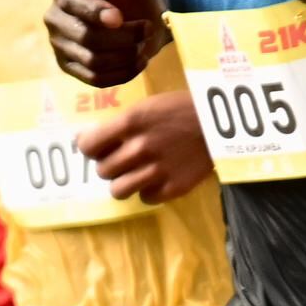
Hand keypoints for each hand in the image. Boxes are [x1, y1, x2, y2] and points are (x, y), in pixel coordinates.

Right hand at [48, 0, 168, 88]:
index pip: (71, 3)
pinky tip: (139, 62)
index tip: (120, 18)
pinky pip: (95, 79)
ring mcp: (60, 45)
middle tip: (147, 29)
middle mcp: (54, 18)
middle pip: (85, 36)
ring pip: (93, 60)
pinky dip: (123, 73)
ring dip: (126, 55)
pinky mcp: (71, 68)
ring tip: (144, 45)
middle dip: (122, 36)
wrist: (143, 17)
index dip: (95, 12)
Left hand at [76, 86, 214, 204]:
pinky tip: (157, 179)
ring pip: (118, 190)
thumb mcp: (146, 106)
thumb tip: (85, 141)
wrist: (219, 123)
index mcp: (130, 122)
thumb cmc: (180, 109)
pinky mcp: (173, 187)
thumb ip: (119, 124)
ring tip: (135, 174)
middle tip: (121, 159)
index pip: (87, 146)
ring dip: (124, 182)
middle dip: (109, 165)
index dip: (89, 148)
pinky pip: (145, 198)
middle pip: (103, 170)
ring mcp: (156, 170)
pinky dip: (148, 191)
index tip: (97, 148)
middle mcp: (139, 148)